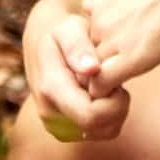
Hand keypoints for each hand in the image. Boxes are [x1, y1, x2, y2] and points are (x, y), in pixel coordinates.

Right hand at [23, 9, 132, 141]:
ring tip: (108, 83)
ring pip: (104, 131)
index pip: (91, 116)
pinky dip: (109, 115)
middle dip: (116, 105)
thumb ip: (78, 47)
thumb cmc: (60, 30)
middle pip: (100, 127)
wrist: (42, 40)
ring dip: (114, 110)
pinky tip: (103, 93)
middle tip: (114, 79)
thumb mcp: (69, 28)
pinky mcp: (65, 129)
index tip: (114, 77)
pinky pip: (100, 131)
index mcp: (51, 90)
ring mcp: (56, 125)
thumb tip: (91, 69)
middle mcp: (50, 113)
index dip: (113, 101)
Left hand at [80, 0, 159, 93]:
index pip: (81, 47)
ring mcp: (111, 41)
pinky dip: (107, 94)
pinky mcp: (130, 58)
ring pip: (89, 75)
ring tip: (117, 90)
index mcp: (98, 12)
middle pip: (82, 62)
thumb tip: (87, 4)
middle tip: (112, 83)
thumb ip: (106, 4)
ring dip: (101, 85)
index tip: (109, 68)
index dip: (94, 60)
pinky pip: (101, 84)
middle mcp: (98, 26)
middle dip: (94, 75)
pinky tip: (124, 91)